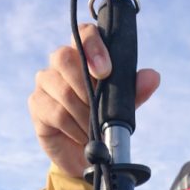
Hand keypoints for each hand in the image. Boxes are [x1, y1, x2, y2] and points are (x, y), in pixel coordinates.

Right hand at [28, 23, 159, 177]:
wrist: (83, 155)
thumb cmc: (102, 123)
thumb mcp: (122, 108)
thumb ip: (134, 92)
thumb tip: (152, 77)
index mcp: (84, 54)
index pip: (84, 33)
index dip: (93, 47)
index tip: (105, 71)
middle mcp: (60, 62)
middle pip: (65, 58)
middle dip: (87, 88)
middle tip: (100, 111)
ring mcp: (46, 82)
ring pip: (62, 89)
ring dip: (84, 114)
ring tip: (94, 130)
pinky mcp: (37, 104)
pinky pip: (56, 112)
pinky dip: (74, 128)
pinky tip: (83, 136)